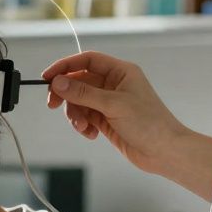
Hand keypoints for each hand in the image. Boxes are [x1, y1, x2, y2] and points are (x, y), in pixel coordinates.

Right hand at [42, 51, 192, 174]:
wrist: (164, 151)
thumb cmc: (149, 123)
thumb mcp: (113, 105)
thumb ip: (83, 93)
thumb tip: (57, 82)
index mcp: (121, 72)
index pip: (87, 61)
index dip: (65, 66)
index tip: (47, 77)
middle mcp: (114, 84)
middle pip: (78, 81)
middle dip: (66, 94)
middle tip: (53, 105)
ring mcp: (109, 102)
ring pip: (79, 101)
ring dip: (75, 115)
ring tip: (83, 127)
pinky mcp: (105, 119)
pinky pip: (84, 117)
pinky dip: (82, 125)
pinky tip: (91, 134)